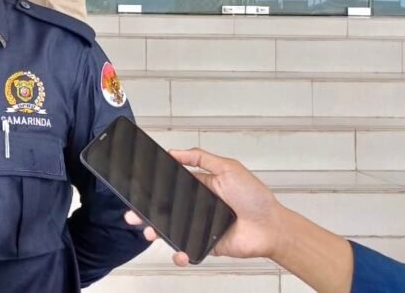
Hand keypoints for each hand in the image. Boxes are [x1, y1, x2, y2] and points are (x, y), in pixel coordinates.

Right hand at [123, 148, 286, 265]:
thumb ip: (202, 158)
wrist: (271, 227)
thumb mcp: (229, 168)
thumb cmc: (255, 197)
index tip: (139, 188)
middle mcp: (195, 207)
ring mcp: (198, 227)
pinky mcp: (203, 244)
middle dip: (146, 212)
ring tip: (150, 232)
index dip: (154, 188)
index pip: (170, 186)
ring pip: (170, 230)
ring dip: (156, 231)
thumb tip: (175, 152)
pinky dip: (179, 252)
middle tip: (133, 212)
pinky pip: (186, 249)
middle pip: (164, 209)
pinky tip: (178, 251)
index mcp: (198, 187)